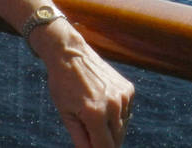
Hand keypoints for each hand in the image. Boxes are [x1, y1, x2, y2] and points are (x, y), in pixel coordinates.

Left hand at [33, 22, 134, 146]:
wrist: (70, 53)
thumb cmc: (63, 84)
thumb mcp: (66, 115)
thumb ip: (80, 139)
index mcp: (96, 114)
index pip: (105, 147)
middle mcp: (113, 105)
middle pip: (117, 140)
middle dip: (104, 142)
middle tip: (92, 135)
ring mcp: (123, 96)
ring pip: (122, 127)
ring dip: (112, 129)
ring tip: (94, 116)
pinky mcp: (128, 89)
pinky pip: (126, 112)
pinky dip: (117, 115)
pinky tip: (103, 105)